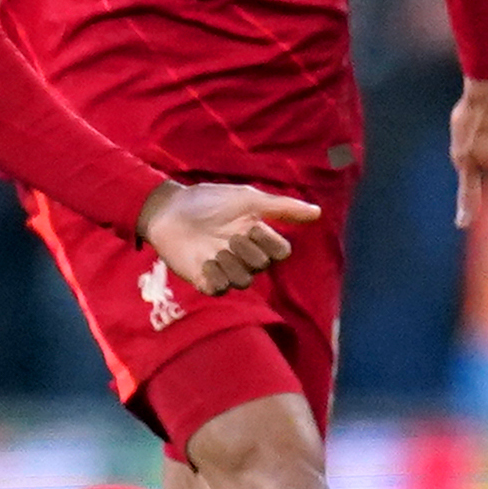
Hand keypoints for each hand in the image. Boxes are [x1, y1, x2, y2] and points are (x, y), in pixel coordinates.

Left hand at [139, 176, 323, 297]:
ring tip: (214, 249)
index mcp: (257, 237)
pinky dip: (213, 275)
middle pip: (263, 266)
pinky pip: (219, 289)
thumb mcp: (247, 199)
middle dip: (247, 250)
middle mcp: (244, 256)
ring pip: (243, 281)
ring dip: (230, 263)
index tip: (252, 226)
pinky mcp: (203, 280)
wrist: (169, 208)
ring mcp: (224, 269)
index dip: (270, 242)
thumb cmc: (208, 200)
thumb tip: (318, 212)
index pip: (281, 253)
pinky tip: (203, 261)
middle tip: (228, 236)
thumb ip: (282, 207)